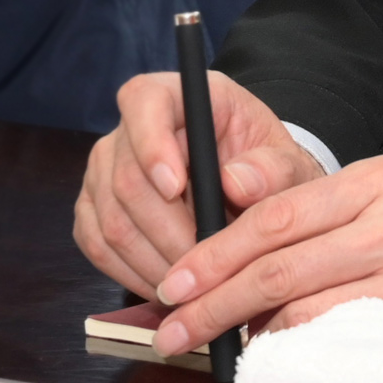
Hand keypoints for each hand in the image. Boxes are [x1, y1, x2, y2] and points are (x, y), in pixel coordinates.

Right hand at [73, 68, 327, 298]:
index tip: (175, 188)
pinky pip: (97, 245)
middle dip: (166, 231)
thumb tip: (238, 182)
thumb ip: (273, 169)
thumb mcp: (287, 163)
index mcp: (182, 96)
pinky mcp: (95, 208)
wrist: (252, 192)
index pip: (145, 102)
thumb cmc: (268, 169)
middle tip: (203, 266)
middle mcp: (132, 127)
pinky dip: (131, 273)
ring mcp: (105, 168)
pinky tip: (167, 287)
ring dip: (152, 261)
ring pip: (111, 220)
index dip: (152, 144)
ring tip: (194, 285)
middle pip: (127, 178)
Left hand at [149, 154, 382, 359]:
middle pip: (279, 262)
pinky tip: (280, 362)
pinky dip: (304, 354)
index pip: (279, 212)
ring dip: (252, 334)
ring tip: (218, 349)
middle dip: (213, 300)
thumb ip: (342, 213)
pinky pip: (347, 339)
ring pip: (305, 306)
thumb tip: (255, 242)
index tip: (176, 280)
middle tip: (170, 326)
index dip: (217, 250)